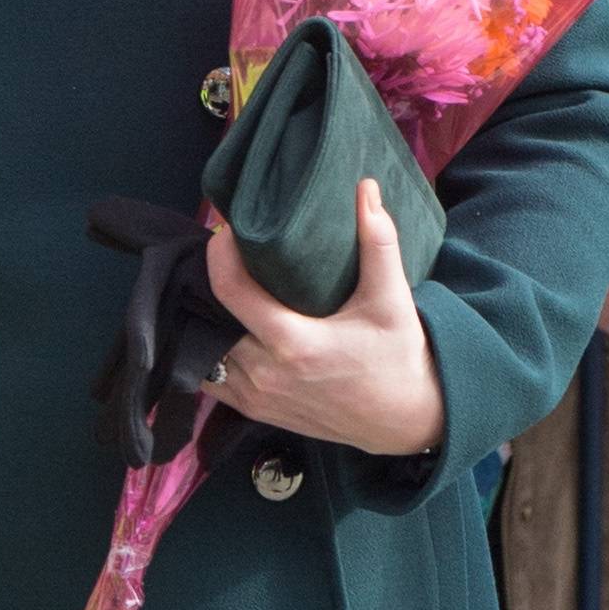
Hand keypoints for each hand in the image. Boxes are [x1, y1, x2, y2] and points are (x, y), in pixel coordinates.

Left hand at [203, 178, 443, 455]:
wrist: (405, 420)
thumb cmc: (399, 358)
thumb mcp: (392, 300)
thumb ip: (378, 242)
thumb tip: (366, 189)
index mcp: (295, 344)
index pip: (230, 292)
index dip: (219, 254)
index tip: (227, 231)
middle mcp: (266, 374)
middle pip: (209, 318)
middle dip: (207, 281)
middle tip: (223, 254)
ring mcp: (256, 397)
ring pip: (204, 349)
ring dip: (204, 317)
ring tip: (217, 285)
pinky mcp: (255, 411)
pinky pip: (211, 378)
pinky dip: (208, 350)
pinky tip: (220, 325)